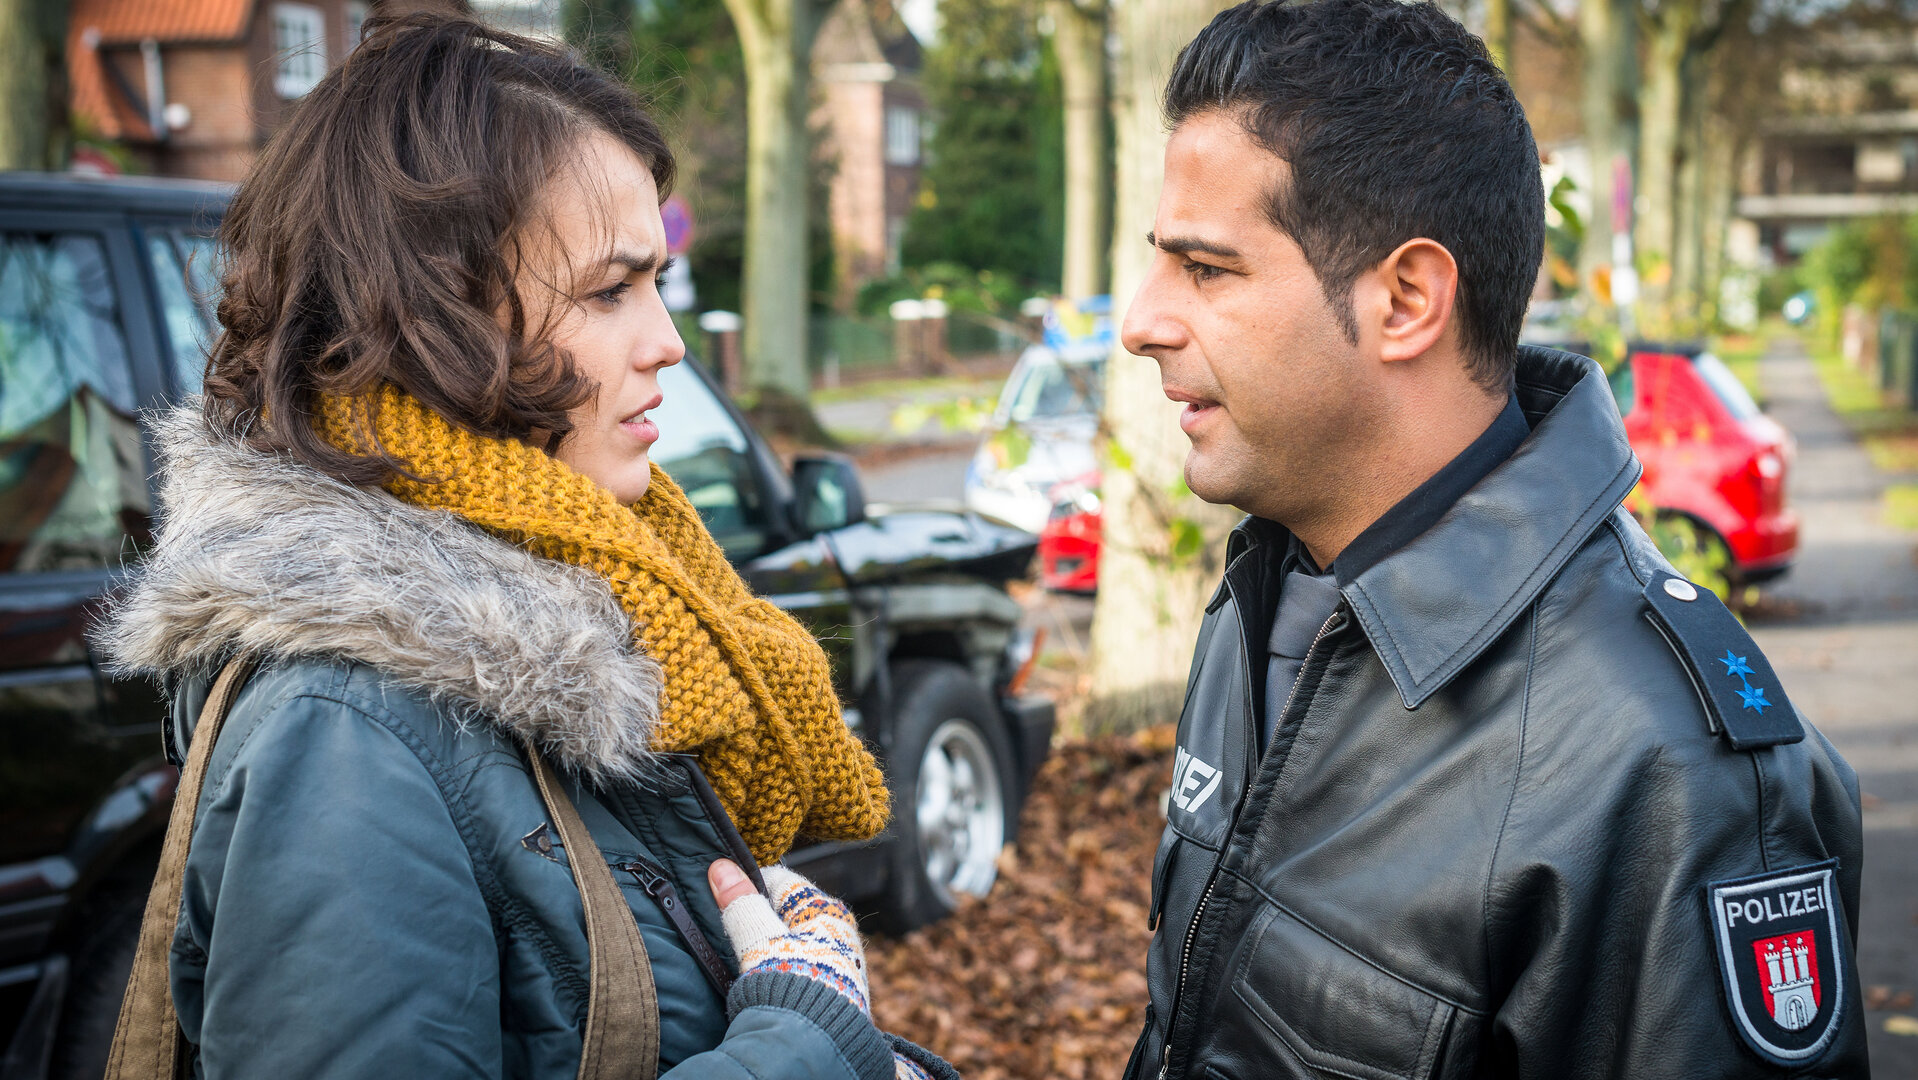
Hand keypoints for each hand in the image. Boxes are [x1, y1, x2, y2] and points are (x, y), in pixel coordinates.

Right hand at [708, 859, 869, 1014]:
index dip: (749, 886)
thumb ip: (740, 903)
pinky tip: (769, 979)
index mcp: (826, 908)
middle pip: (788, 910)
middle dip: (759, 918)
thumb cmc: (792, 984)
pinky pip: (802, 963)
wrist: (819, 1041)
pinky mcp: (836, 986)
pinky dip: (782, 965)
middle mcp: (839, 929)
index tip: (727, 900)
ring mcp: (840, 959)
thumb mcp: (759, 939)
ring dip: (770, 944)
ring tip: (751, 960)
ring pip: (794, 938)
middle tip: (735, 933)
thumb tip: (720, 866)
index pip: (781, 880)